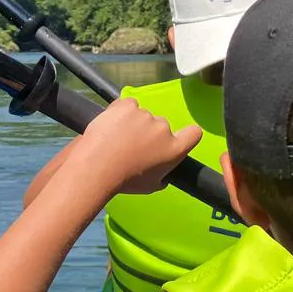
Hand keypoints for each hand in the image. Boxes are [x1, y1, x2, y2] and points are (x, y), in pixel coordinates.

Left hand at [62, 97, 203, 199]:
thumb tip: (163, 176)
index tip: (178, 138)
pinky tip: (113, 124)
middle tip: (131, 146)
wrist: (97, 166)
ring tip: (116, 138)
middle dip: (150, 133)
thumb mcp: (151, 187)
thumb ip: (163, 177)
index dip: (187, 134)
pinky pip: (129, 104)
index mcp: (174, 149)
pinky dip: (122, 111)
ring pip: (143, 116)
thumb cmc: (125, 181)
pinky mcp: (127, 105)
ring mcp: (145, 114)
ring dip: (134, 123)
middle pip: (162, 126)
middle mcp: (164, 128)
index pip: (194, 133)